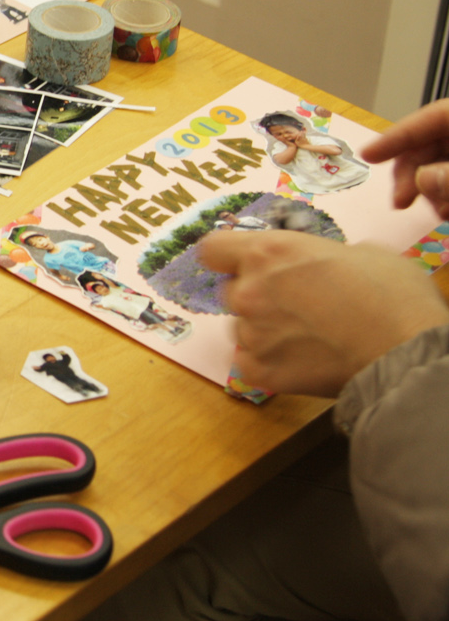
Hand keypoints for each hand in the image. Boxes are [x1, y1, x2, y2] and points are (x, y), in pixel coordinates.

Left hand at [200, 230, 447, 396]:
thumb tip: (324, 265)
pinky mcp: (259, 371)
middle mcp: (250, 291)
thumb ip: (324, 255)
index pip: (214, 249)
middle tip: (295, 305)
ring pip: (241, 328)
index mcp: (269, 253)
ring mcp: (251, 334)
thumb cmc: (393, 297)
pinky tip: (300, 361)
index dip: (228, 257)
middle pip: (231, 291)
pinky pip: (248, 362)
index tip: (243, 264)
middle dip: (256, 295)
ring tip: (307, 338)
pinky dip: (268, 362)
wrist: (406, 354)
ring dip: (263, 330)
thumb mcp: (364, 253)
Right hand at [360, 98, 448, 215]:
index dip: (397, 136)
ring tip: (435, 211)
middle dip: (413, 174)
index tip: (366, 156)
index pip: (432, 117)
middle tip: (400, 202)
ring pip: (438, 166)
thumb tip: (424, 179)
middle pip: (431, 145)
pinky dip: (443, 196)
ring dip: (428, 190)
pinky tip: (443, 211)